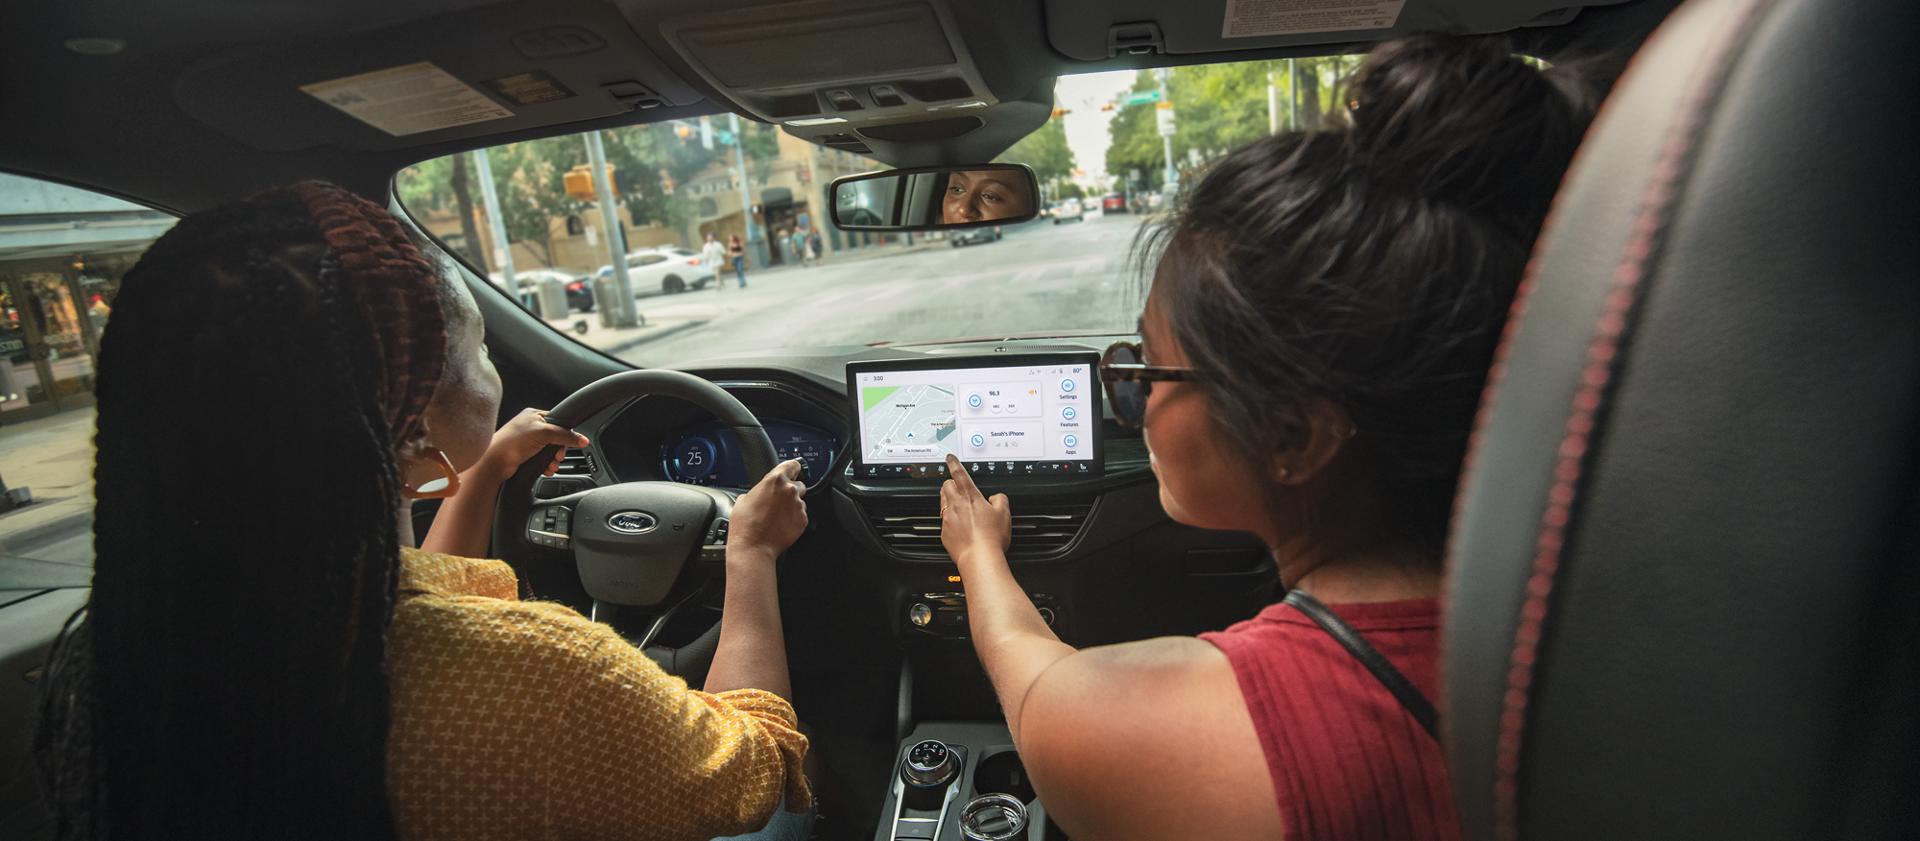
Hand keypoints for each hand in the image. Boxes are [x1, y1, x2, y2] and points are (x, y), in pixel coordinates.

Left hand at [473, 408, 589, 481]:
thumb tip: (582, 439)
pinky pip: (542, 460)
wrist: (495, 462)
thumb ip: (565, 436)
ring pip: (549, 451)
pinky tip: (545, 469)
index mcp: (533, 415)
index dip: (565, 433)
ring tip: (551, 464)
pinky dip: (546, 465)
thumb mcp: (544, 433)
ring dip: (553, 460)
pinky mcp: (524, 455)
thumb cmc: (512, 442)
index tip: (569, 443)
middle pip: (555, 438)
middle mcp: (530, 427)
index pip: (558, 422)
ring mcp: (526, 442)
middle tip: (557, 456)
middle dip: (559, 450)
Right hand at [727, 459, 808, 565]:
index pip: (793, 465)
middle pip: (798, 485)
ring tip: (776, 518)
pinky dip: (794, 519)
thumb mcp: (743, 499)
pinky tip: (781, 525)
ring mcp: (798, 506)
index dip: (792, 469)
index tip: (793, 471)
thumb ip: (758, 490)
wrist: (753, 547)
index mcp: (775, 480)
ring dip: (791, 507)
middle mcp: (790, 490)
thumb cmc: (745, 525)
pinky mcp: (803, 520)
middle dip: (790, 491)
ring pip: (799, 502)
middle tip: (777, 503)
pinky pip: (801, 515)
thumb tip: (761, 493)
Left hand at [940, 455, 1010, 567]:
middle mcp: (955, 505)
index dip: (953, 463)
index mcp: (970, 496)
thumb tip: (996, 497)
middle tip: (958, 487)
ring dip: (949, 500)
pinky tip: (960, 526)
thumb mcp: (1004, 513)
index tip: (950, 458)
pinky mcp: (944, 533)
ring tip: (960, 506)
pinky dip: (950, 520)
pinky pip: (944, 521)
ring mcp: (948, 519)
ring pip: (943, 502)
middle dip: (950, 483)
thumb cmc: (992, 536)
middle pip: (946, 485)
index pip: (959, 473)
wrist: (979, 557)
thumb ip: (1000, 499)